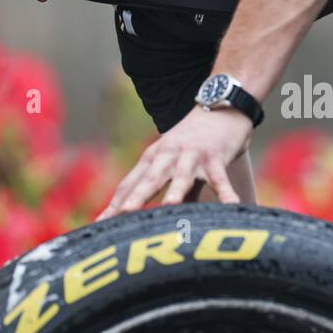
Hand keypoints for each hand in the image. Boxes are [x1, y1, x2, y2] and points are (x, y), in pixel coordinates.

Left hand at [97, 108, 251, 218]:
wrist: (221, 105)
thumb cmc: (196, 141)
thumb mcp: (176, 164)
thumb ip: (170, 193)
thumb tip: (163, 224)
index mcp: (154, 158)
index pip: (130, 183)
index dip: (115, 204)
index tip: (100, 226)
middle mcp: (169, 155)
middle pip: (149, 178)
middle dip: (135, 197)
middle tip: (120, 216)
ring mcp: (192, 154)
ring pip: (182, 175)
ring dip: (176, 190)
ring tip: (169, 207)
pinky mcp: (216, 155)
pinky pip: (221, 177)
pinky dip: (226, 192)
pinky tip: (232, 206)